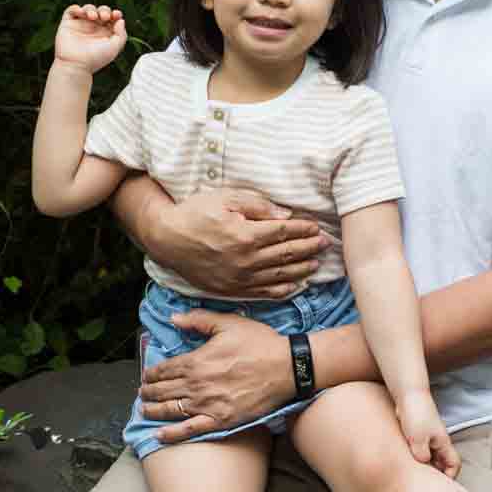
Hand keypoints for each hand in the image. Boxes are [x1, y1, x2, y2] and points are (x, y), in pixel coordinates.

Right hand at [53, 4, 126, 71]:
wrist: (76, 65)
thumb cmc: (96, 58)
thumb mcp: (115, 47)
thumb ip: (122, 34)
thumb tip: (121, 20)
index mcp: (105, 33)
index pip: (112, 18)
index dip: (115, 14)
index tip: (116, 15)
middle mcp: (93, 28)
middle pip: (101, 11)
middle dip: (104, 10)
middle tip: (105, 17)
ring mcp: (81, 25)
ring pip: (88, 9)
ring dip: (91, 9)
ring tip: (93, 16)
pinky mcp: (68, 24)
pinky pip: (72, 10)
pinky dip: (77, 8)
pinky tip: (82, 13)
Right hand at [136, 187, 329, 298]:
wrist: (166, 238)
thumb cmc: (195, 213)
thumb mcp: (226, 199)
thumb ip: (258, 206)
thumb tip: (285, 214)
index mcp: (246, 235)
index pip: (284, 232)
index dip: (303, 229)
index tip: (317, 227)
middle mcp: (245, 260)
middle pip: (286, 254)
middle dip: (309, 248)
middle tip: (326, 243)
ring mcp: (238, 277)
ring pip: (278, 275)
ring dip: (300, 269)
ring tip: (316, 264)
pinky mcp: (230, 289)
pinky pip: (262, 292)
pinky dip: (281, 289)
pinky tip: (294, 285)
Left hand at [140, 310, 292, 443]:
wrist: (288, 367)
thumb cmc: (260, 343)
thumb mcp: (229, 323)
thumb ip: (198, 320)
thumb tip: (174, 318)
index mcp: (197, 361)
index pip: (164, 369)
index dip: (151, 373)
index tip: (146, 375)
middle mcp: (197, 385)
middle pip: (163, 390)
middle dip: (148, 391)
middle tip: (142, 393)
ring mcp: (208, 405)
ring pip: (171, 410)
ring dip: (153, 410)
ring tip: (145, 410)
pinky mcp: (221, 420)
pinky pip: (190, 430)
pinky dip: (172, 434)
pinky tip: (159, 435)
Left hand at [395, 389, 459, 477]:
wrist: (408, 394)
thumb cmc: (415, 414)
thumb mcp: (418, 440)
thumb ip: (421, 456)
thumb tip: (423, 465)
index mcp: (442, 443)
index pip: (454, 464)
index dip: (450, 476)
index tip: (440, 485)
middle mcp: (438, 441)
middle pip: (442, 462)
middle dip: (436, 473)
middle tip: (424, 483)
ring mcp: (428, 436)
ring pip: (431, 456)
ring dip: (425, 464)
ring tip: (413, 472)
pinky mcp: (417, 432)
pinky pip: (420, 448)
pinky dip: (416, 455)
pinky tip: (405, 458)